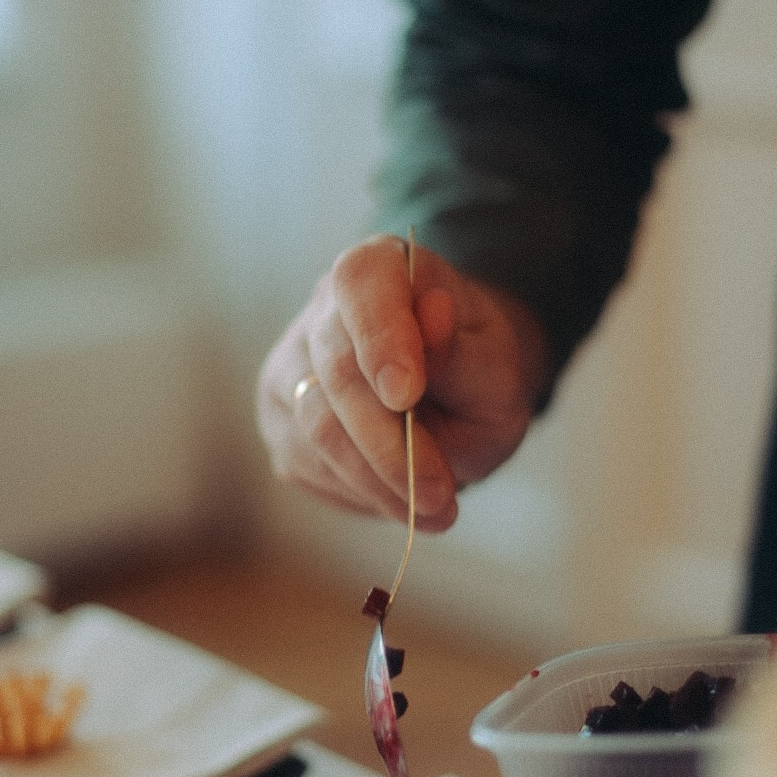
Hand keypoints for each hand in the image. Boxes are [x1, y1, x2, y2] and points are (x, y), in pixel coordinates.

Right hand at [255, 234, 551, 530]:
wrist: (457, 395)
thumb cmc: (477, 372)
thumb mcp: (495, 366)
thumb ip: (461, 351)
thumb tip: (434, 314)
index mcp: (381, 267)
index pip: (361, 284)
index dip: (379, 337)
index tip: (405, 395)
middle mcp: (322, 309)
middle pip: (336, 372)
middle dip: (390, 445)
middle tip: (441, 494)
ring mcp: (291, 366)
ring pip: (315, 428)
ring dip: (377, 481)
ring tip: (436, 510)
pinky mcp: (280, 420)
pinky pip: (308, 463)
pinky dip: (359, 491)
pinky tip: (399, 495)